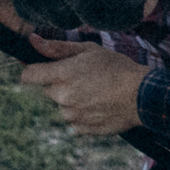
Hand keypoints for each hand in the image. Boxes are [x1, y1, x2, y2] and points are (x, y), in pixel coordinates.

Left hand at [20, 37, 149, 135]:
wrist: (141, 95)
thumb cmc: (117, 67)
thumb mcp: (89, 50)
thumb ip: (57, 47)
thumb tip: (32, 40)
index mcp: (62, 74)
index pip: (29, 76)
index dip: (34, 71)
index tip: (43, 69)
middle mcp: (62, 96)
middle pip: (49, 90)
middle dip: (61, 84)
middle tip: (85, 78)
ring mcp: (71, 115)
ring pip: (62, 105)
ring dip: (73, 100)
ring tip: (96, 92)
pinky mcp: (81, 128)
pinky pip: (74, 120)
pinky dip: (83, 114)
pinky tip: (99, 105)